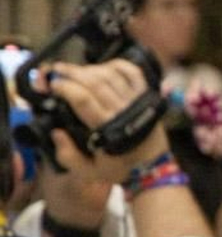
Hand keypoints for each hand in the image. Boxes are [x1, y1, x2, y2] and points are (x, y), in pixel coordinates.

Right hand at [42, 60, 168, 182]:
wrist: (153, 167)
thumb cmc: (120, 168)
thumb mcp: (89, 171)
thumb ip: (68, 155)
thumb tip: (56, 133)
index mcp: (106, 128)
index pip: (83, 99)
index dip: (65, 87)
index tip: (52, 84)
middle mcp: (121, 110)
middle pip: (95, 82)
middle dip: (72, 72)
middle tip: (57, 70)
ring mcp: (136, 101)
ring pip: (111, 75)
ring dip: (91, 68)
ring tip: (76, 70)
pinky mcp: (147, 97)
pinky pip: (134, 73)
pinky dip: (119, 65)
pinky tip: (104, 67)